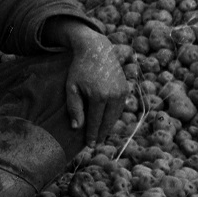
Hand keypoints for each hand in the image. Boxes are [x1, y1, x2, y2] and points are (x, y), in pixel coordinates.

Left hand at [50, 17, 130, 148]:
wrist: (96, 50)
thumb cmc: (79, 69)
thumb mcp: (71, 87)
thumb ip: (74, 107)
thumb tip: (77, 127)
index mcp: (100, 96)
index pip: (96, 122)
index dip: (93, 134)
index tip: (90, 145)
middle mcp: (114, 96)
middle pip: (108, 121)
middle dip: (101, 134)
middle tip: (95, 144)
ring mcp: (122, 92)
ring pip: (116, 116)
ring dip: (108, 126)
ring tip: (100, 135)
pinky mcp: (126, 89)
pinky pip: (119, 108)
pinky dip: (113, 116)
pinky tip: (106, 122)